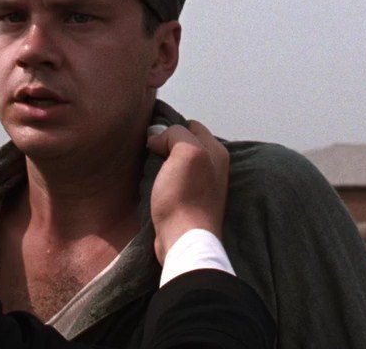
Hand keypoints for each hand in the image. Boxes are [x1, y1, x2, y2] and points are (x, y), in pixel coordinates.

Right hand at [146, 120, 228, 263]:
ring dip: (162, 164)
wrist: (183, 240)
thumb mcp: (185, 153)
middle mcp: (213, 166)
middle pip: (183, 144)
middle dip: (165, 145)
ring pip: (177, 162)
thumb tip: (157, 137)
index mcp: (216, 151)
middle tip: (149, 154)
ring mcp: (203, 186)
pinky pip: (174, 180)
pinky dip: (163, 180)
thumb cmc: (185, 196)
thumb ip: (175, 134)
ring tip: (149, 170)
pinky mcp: (190, 202)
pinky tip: (153, 185)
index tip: (153, 139)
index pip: (190, 125)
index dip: (170, 128)